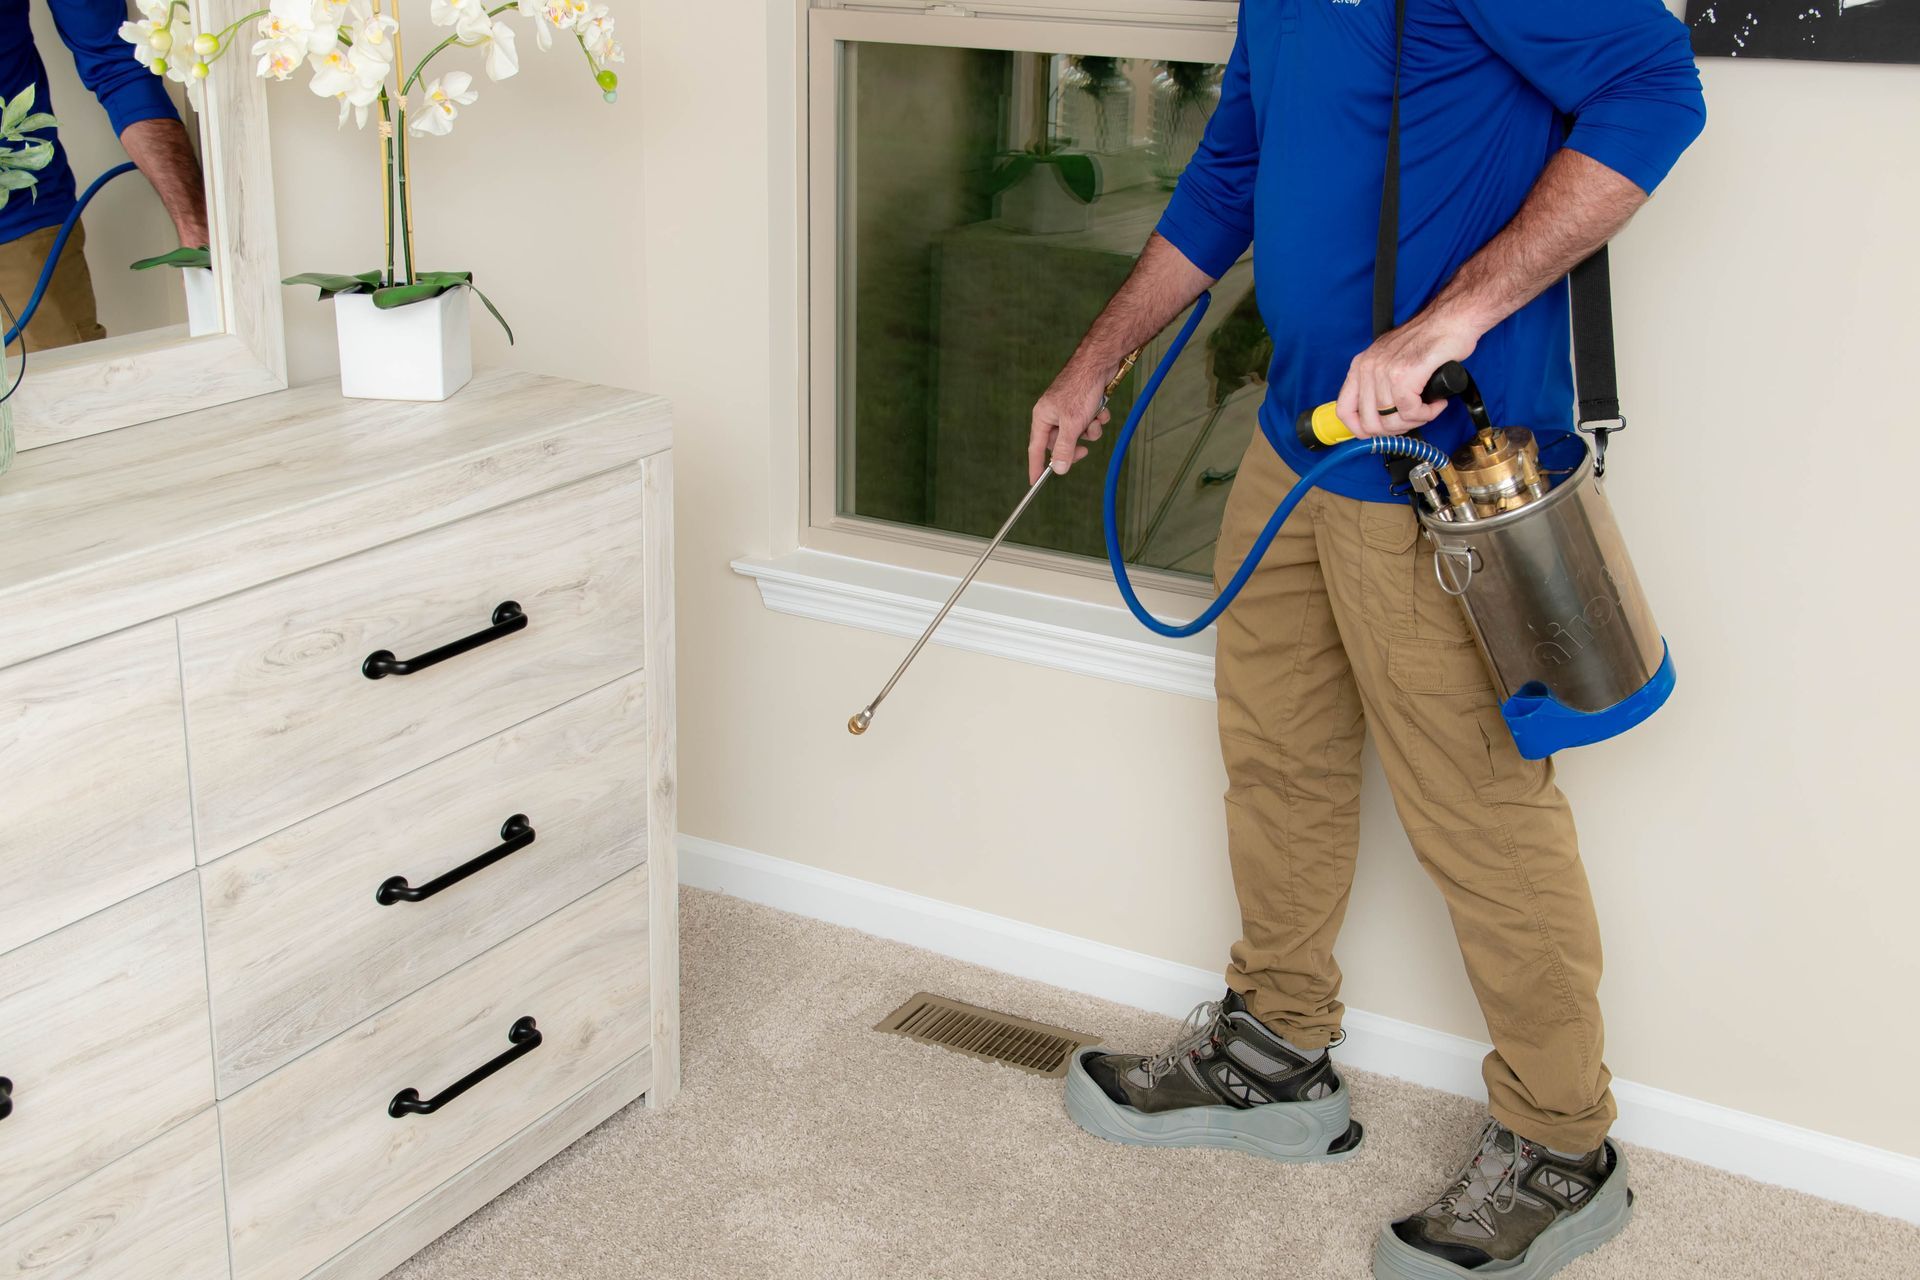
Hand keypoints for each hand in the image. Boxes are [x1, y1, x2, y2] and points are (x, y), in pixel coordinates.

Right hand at [1027, 362, 1113, 482]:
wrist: (1098, 363)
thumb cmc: (1080, 390)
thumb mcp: (1072, 424)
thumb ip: (1064, 448)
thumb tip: (1058, 469)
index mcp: (1042, 417)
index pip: (1035, 448)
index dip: (1036, 466)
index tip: (1034, 482)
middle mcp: (1052, 414)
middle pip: (1060, 442)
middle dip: (1075, 444)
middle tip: (1085, 450)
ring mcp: (1067, 409)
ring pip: (1078, 433)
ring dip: (1090, 430)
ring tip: (1095, 418)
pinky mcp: (1082, 404)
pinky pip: (1089, 421)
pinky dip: (1096, 418)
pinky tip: (1101, 408)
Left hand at [1335, 308, 1482, 438]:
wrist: (1451, 320)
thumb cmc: (1427, 339)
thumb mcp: (1390, 360)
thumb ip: (1378, 385)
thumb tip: (1378, 419)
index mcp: (1360, 366)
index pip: (1344, 410)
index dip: (1359, 429)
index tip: (1377, 433)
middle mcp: (1368, 368)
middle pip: (1370, 422)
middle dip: (1394, 429)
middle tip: (1413, 418)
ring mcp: (1385, 371)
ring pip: (1391, 420)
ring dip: (1415, 420)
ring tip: (1428, 408)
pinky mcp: (1405, 375)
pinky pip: (1410, 411)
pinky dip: (1427, 414)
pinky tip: (1437, 404)